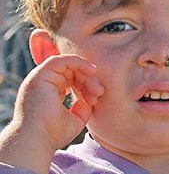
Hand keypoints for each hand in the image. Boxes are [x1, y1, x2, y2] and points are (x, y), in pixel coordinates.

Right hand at [0, 55, 100, 171]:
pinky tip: (91, 70)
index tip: (96, 98)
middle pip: (72, 72)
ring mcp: (40, 79)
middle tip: (99, 92)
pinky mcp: (39, 76)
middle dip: (89, 79)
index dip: (87, 85)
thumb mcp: (76, 117)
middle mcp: (44, 84)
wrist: (38, 140)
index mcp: (50, 93)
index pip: (72, 80)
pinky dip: (77, 62)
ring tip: (95, 88)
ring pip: (68, 66)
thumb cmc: (54, 134)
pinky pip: (60, 60)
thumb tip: (91, 95)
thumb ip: (84, 104)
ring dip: (85, 73)